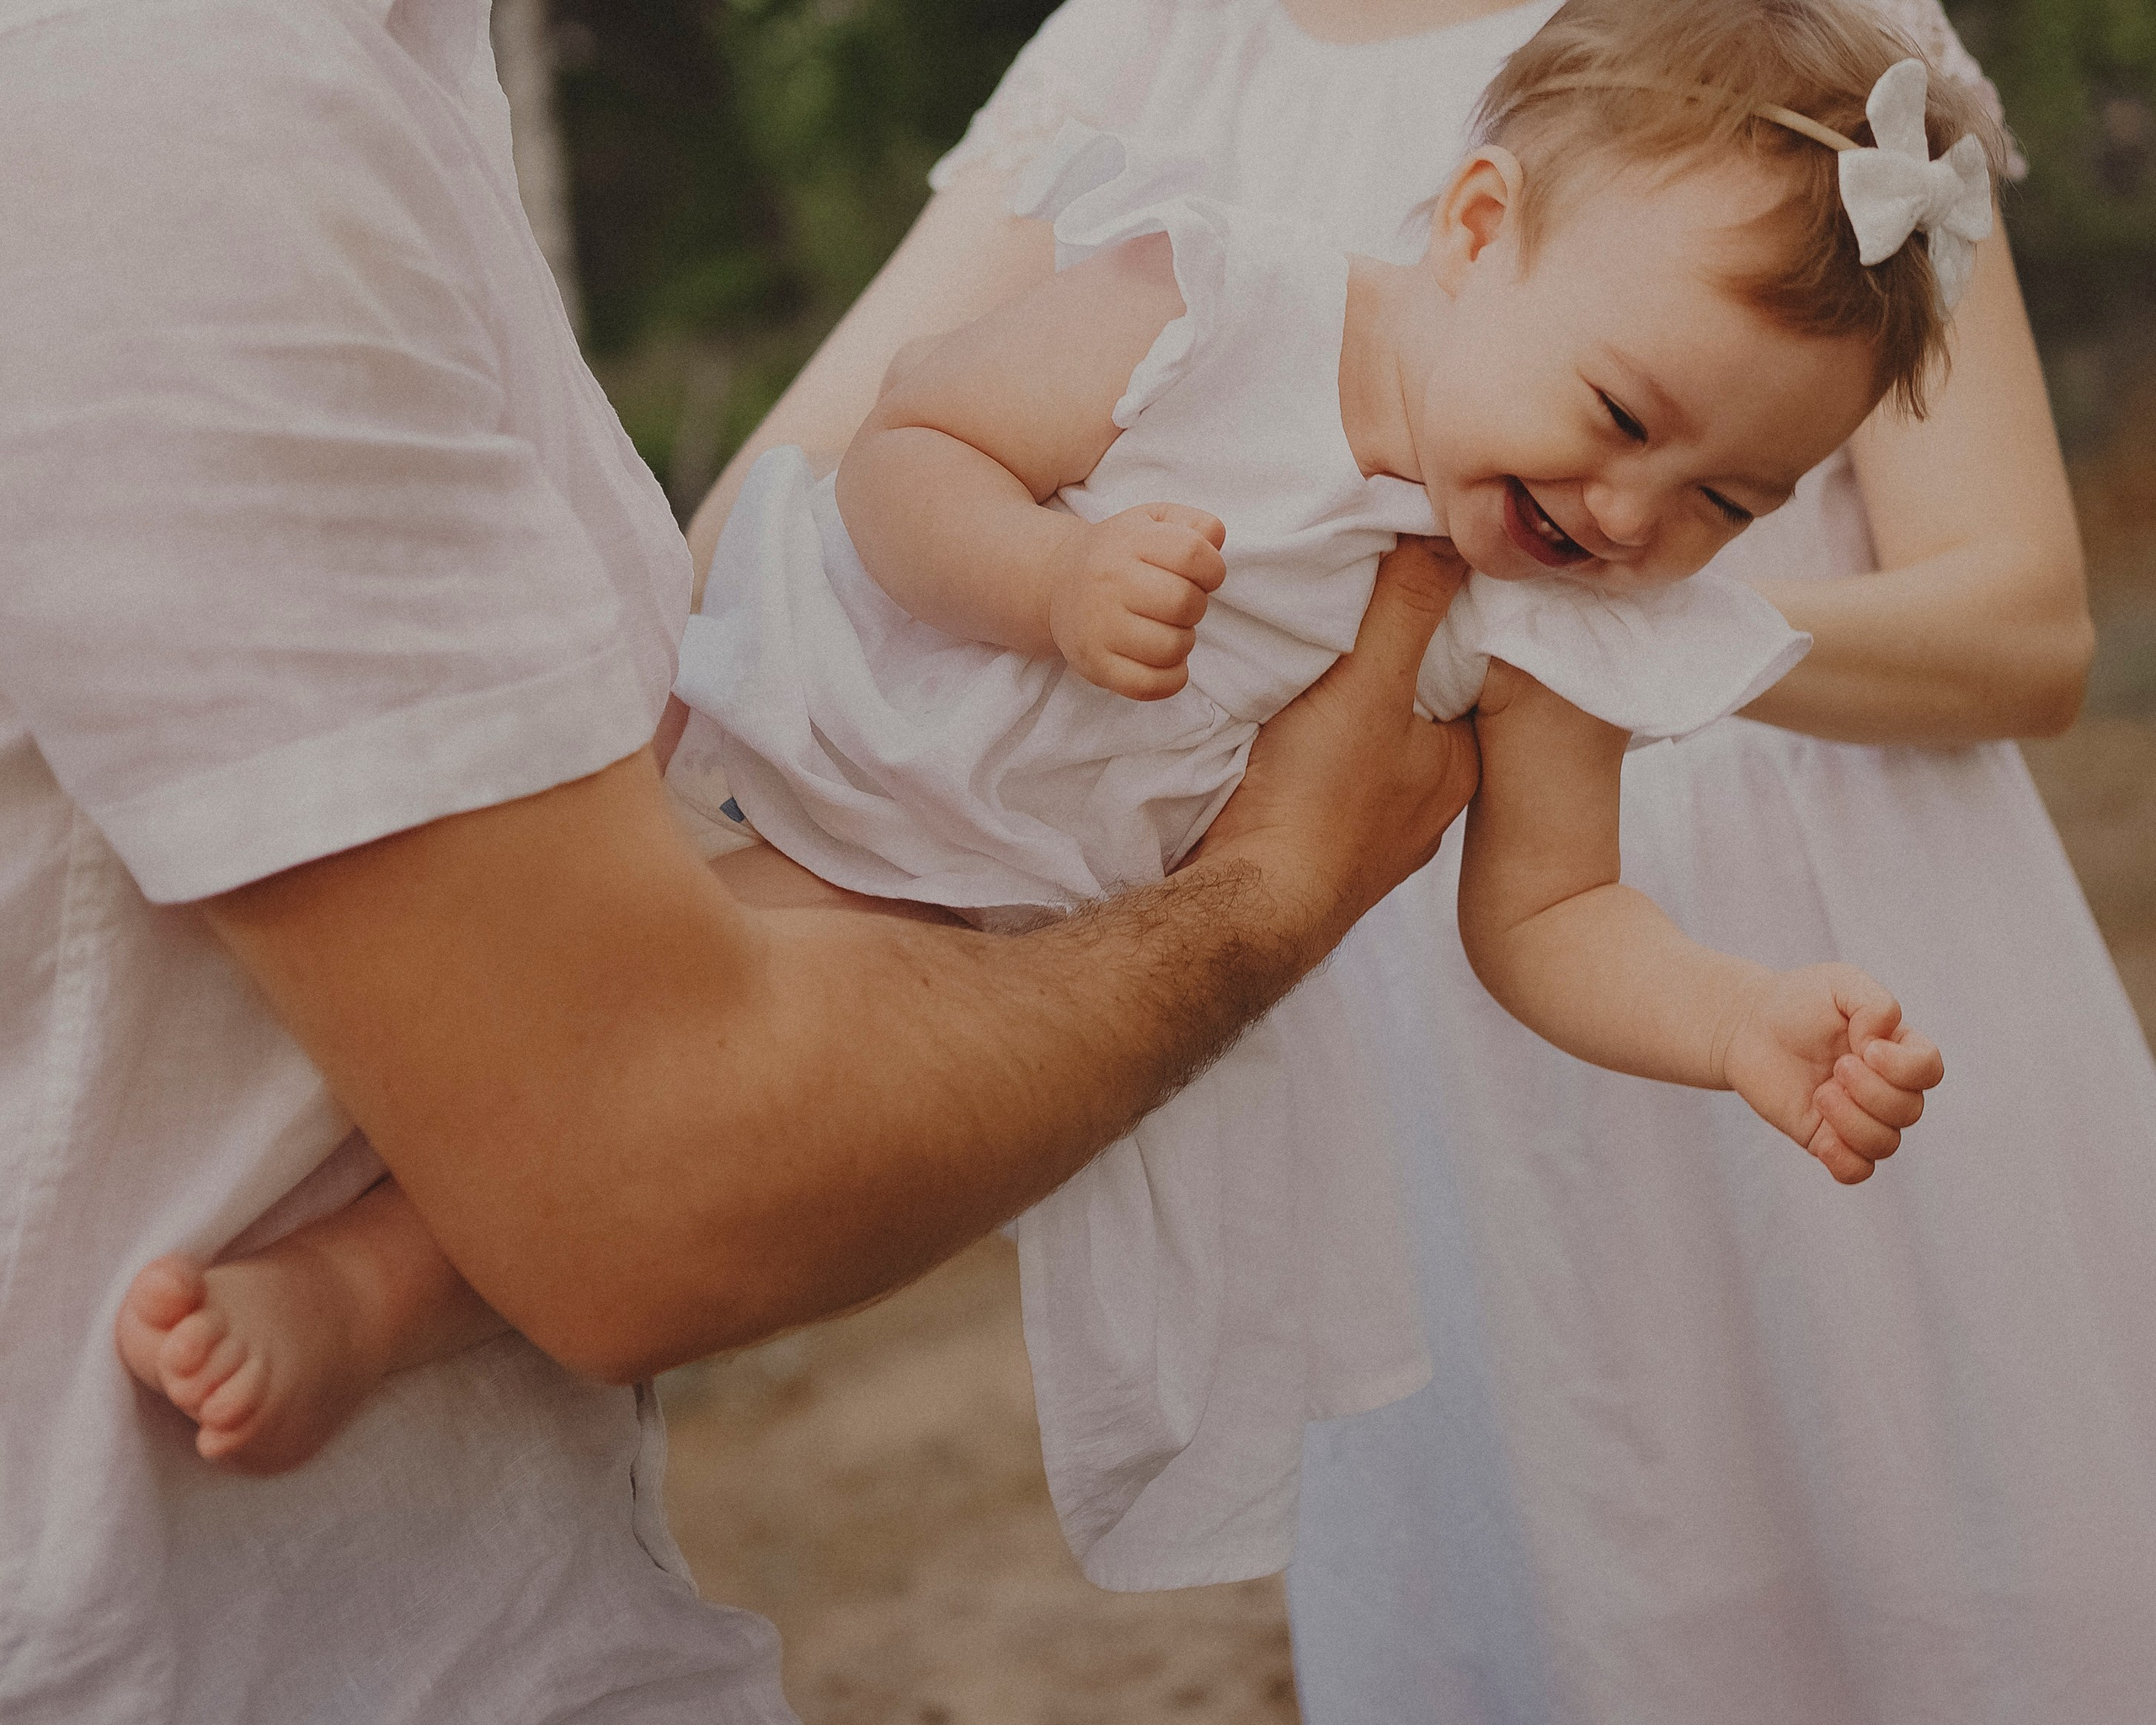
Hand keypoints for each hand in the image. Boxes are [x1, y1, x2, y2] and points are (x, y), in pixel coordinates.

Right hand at [1047, 502, 1226, 699]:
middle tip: (1179, 605)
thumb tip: (1215, 543)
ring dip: (1183, 642)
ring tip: (1167, 630)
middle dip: (1196, 607)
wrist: (1058, 582)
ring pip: (1172, 648)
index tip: (1203, 576)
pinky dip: (1171, 679)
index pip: (1192, 553)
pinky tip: (1166, 661)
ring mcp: (1099, 627)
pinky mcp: (1095, 665)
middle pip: (1185, 603)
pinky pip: (1149, 685)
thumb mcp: (1153, 520)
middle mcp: (1109, 582)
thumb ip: (1194, 523)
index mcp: (1128, 542)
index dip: (1212, 569)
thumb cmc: (1119, 554)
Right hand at [1194, 535, 1478, 943]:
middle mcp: (1425, 803)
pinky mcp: (1320, 848)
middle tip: (1355, 611)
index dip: (1440, 622)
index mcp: (1460, 765)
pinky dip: (1309, 746)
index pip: (1465, 672)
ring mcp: (1372, 832)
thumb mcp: (1370, 684)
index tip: (1409, 580)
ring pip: (1366, 743)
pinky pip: (1325, 775)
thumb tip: (1449, 530)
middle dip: (1388, 663)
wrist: (1250, 907)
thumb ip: (1408, 605)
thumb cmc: (1320, 803)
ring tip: (1314, 657)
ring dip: (1343, 706)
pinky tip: (1283, 723)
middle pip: (1413, 705)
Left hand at [1719, 963, 1944, 1182]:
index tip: (1863, 1046)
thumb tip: (1882, 1043)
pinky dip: (1845, 1160)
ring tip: (1821, 1093)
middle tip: (1835, 1066)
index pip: (1929, 1070)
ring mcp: (1857, 1116)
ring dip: (1853, 1120)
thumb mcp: (1840, 984)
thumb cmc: (1797, 1001)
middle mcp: (1885, 1087)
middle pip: (1910, 1111)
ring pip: (1886, 1143)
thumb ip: (1875, 1005)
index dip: (1904, 1067)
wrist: (1747, 1025)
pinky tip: (1823, 1138)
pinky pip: (1857, 1170)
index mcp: (1897, 1049)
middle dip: (1871, 1091)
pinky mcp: (1826, 1138)